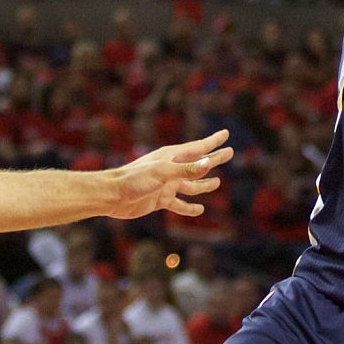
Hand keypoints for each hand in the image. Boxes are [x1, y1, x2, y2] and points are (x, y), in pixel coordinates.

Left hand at [106, 129, 233, 219]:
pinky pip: (179, 203)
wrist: (113, 195)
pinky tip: (199, 210)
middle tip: (230, 153)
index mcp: (172, 157)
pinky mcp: (160, 200)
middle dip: (214, 159)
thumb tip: (207, 164)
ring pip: (191, 185)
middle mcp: (171, 169)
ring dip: (204, 184)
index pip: (198, 147)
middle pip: (198, 164)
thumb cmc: (135, 179)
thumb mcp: (162, 173)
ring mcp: (166, 185)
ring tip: (217, 183)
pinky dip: (190, 207)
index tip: (226, 134)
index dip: (213, 141)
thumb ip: (185, 170)